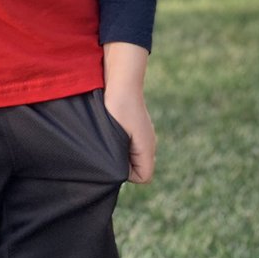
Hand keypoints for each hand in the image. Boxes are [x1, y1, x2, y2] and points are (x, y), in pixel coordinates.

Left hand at [102, 42, 155, 183]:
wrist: (121, 81)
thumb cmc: (117, 107)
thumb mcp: (117, 137)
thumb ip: (121, 158)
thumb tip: (118, 172)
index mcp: (148, 148)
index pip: (143, 177)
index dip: (126, 174)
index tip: (114, 158)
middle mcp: (150, 143)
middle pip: (139, 167)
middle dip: (123, 164)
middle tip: (109, 149)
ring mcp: (144, 134)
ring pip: (133, 155)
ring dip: (120, 151)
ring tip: (108, 138)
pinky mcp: (136, 126)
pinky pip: (130, 143)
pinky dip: (120, 141)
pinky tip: (110, 130)